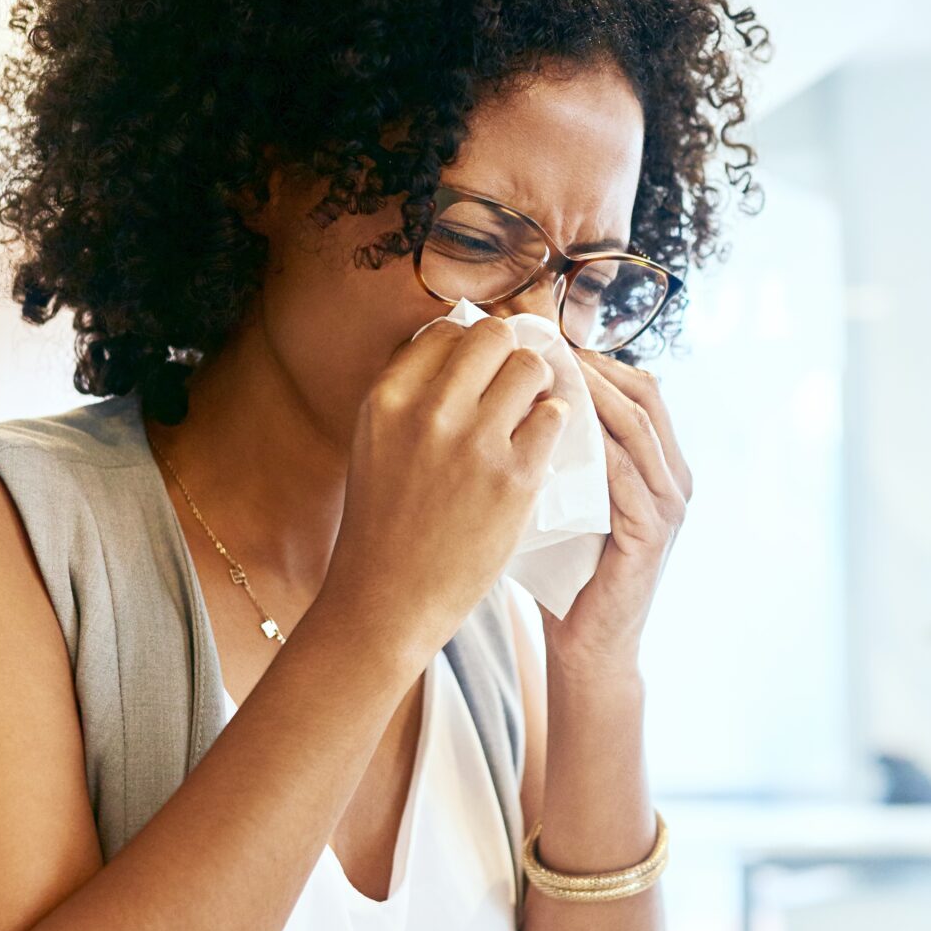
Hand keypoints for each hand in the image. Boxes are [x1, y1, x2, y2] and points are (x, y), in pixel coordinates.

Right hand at [317, 316, 571, 661]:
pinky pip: (554, 418)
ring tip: (532, 412)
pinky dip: (553, 424)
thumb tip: (462, 345)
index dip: (470, 346)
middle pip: (494, 336)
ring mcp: (475, 443)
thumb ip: (413, 396)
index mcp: (388, 398)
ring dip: (539, 385)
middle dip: (510, 354)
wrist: (388, 599)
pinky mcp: (515, 478)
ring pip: (531, 368)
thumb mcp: (376, 443)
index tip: (480, 372)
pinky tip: (540, 445)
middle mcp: (430, 411)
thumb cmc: (385, 524)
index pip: (446, 331)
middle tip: (516, 383)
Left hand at [549, 348, 690, 672]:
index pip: (639, 388)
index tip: (546, 339)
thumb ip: (560, 453)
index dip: (597, 358)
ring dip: (591, 395)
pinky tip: (555, 429)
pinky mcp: (652, 536)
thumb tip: (511, 397)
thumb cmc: (567, 572)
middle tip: (544, 346)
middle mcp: (676, 479)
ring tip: (546, 375)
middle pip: (645, 395)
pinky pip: (625, 476)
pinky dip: (593, 447)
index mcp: (661, 465)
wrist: (588, 646)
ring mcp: (669, 507)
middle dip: (594, 366)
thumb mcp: (566, 498)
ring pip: (637, 427)